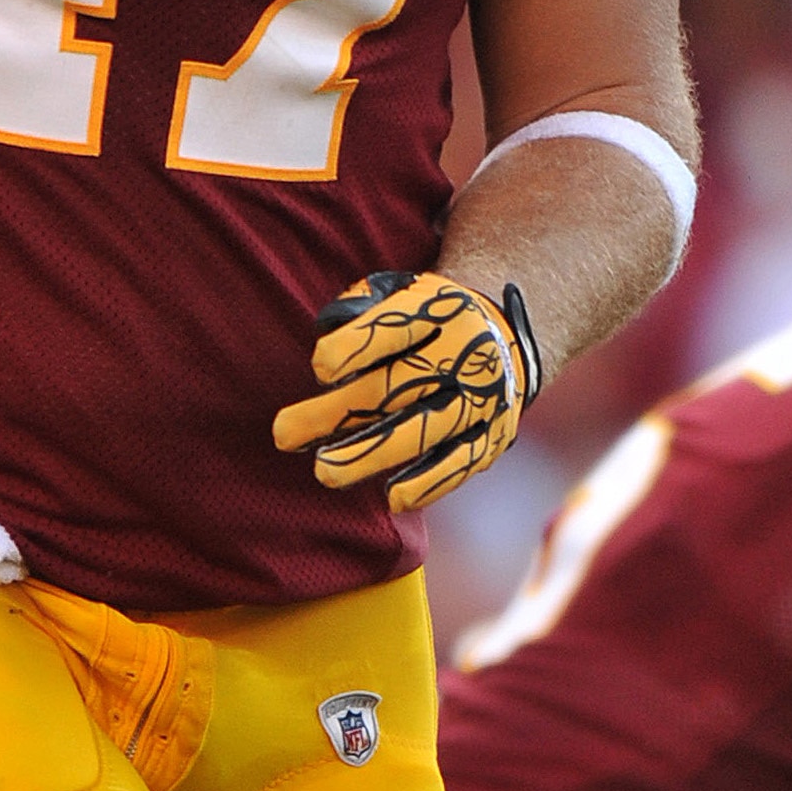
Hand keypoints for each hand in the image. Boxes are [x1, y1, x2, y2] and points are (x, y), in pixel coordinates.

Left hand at [271, 269, 541, 512]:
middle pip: (397, 386)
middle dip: (337, 412)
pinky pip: (461, 463)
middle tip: (284, 434)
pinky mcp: (494, 435)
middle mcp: (467, 352)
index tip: (320, 369)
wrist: (507, 336)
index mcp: (440, 309)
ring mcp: (484, 397)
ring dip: (371, 455)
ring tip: (325, 472)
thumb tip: (325, 341)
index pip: (393, 328)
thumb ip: (361, 309)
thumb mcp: (402, 293)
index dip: (354, 349)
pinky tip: (392, 498)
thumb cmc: (428, 320)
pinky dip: (428, 483)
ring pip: (424, 431)